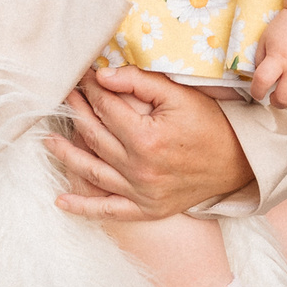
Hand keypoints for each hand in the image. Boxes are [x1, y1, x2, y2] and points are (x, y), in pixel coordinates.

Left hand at [46, 67, 255, 221]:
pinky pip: (109, 211)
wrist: (239, 163)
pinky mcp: (146, 209)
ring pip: (92, 171)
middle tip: (62, 98)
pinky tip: (61, 202)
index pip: (106, 109)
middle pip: (94, 137)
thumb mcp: (180, 95)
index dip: (90, 90)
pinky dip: (83, 208)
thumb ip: (140, 83)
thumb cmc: (210, 124)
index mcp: (146, 138)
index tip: (80, 78)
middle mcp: (140, 169)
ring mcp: (141, 193)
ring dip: (67, 155)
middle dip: (75, 113)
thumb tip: (103, 75)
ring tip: (48, 140)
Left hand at [248, 10, 286, 110]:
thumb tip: (261, 82)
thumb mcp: (266, 40)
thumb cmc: (286, 27)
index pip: (262, 82)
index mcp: (278, 58)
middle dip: (276, 102)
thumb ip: (261, 61)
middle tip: (276, 96)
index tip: (258, 92)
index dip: (256, 92)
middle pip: (284, 98)